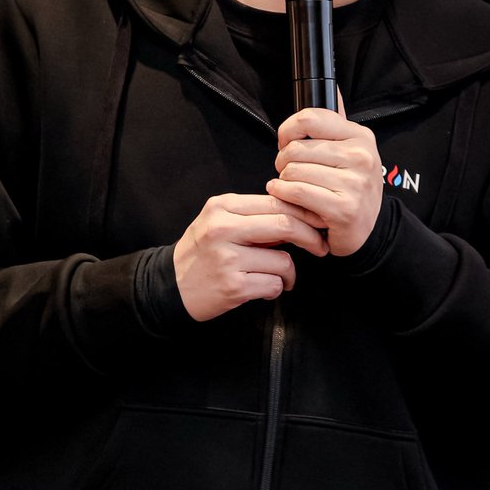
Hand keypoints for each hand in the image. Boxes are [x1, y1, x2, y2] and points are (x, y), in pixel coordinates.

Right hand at [173, 193, 328, 321]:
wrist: (169, 286)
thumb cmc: (202, 252)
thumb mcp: (220, 222)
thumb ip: (254, 216)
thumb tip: (301, 215)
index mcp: (222, 207)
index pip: (276, 201)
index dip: (304, 211)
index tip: (318, 221)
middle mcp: (222, 229)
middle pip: (284, 224)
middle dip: (310, 237)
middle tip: (320, 246)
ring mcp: (227, 258)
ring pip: (283, 259)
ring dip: (289, 272)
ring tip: (281, 276)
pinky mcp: (232, 286)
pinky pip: (273, 284)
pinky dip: (276, 288)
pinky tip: (264, 288)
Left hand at [268, 97, 382, 256]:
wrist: (368, 231)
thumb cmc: (352, 189)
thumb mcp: (351, 151)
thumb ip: (336, 123)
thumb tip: (332, 88)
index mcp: (360, 136)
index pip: (310, 117)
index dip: (288, 130)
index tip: (286, 142)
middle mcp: (361, 157)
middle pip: (296, 147)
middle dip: (283, 161)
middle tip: (289, 172)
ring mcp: (354, 183)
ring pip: (293, 170)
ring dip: (283, 181)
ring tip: (292, 187)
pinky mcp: (343, 208)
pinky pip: (296, 191)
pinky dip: (283, 194)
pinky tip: (286, 197)